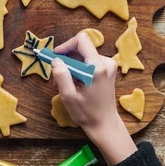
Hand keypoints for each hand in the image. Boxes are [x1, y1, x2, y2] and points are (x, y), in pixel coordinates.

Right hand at [53, 33, 136, 165]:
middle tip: (56, 76)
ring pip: (84, 55)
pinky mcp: (108, 69)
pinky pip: (89, 61)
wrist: (104, 124)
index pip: (81, 40)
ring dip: (71, 66)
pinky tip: (74, 83)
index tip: (55, 57)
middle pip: (81, 48)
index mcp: (98, 67)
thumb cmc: (86, 113)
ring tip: (64, 83)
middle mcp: (106, 62)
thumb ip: (61, 76)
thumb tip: (55, 60)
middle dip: (67, 59)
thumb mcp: (69, 96)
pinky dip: (79, 69)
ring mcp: (109, 65)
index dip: (66, 45)